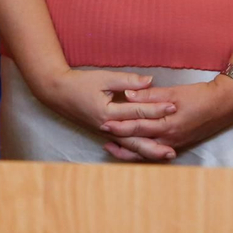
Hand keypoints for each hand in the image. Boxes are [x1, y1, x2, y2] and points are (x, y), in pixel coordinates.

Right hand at [32, 68, 178, 161]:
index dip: (156, 108)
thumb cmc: (79, 83)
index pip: (137, 112)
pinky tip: (147, 154)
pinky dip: (136, 150)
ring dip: (149, 151)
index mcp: (108, 112)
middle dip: (156, 142)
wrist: (57, 93)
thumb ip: (128, 81)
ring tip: (167, 155)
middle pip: (136, 138)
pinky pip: (124, 145)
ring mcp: (106, 132)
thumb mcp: (103, 78)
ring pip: (131, 146)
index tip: (173, 106)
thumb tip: (150, 81)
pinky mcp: (105, 133)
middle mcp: (108, 127)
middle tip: (175, 146)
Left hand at [113, 77, 232, 150]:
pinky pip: (157, 152)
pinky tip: (135, 148)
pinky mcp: (179, 143)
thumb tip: (128, 94)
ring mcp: (174, 143)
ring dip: (129, 150)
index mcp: (168, 124)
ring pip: (147, 151)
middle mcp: (170, 138)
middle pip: (140, 142)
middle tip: (102, 135)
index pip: (138, 127)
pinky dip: (143, 151)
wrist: (224, 105)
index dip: (120, 125)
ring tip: (112, 147)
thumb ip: (150, 95)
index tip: (104, 122)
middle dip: (120, 140)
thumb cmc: (200, 96)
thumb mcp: (174, 93)